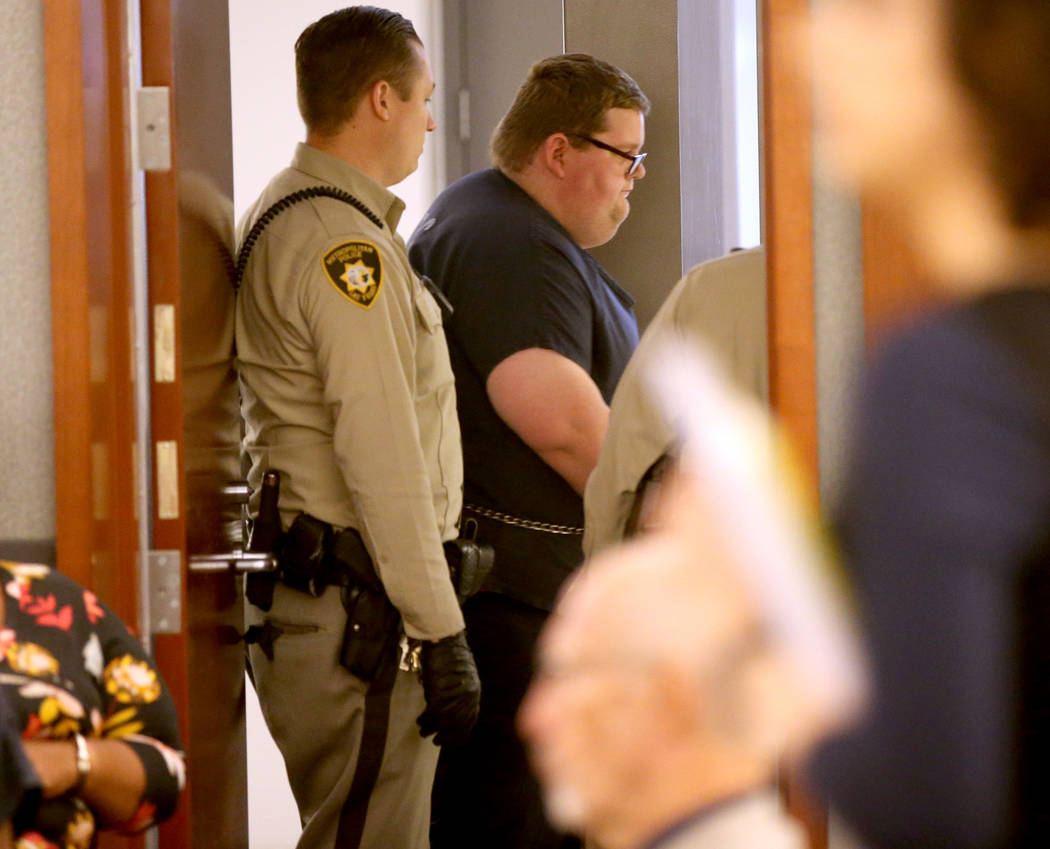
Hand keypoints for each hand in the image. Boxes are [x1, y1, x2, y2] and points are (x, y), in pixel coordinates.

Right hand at [417, 630, 480, 745]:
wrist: (443, 639)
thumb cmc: (448, 654)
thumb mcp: (459, 675)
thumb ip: (458, 692)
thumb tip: (448, 710)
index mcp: (474, 690)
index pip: (470, 718)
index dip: (461, 732)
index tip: (452, 740)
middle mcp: (468, 696)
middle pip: (458, 724)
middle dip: (447, 736)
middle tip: (437, 742)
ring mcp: (454, 695)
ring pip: (444, 722)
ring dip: (433, 729)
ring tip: (423, 733)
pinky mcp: (440, 693)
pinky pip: (433, 714)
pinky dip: (426, 720)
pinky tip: (420, 722)